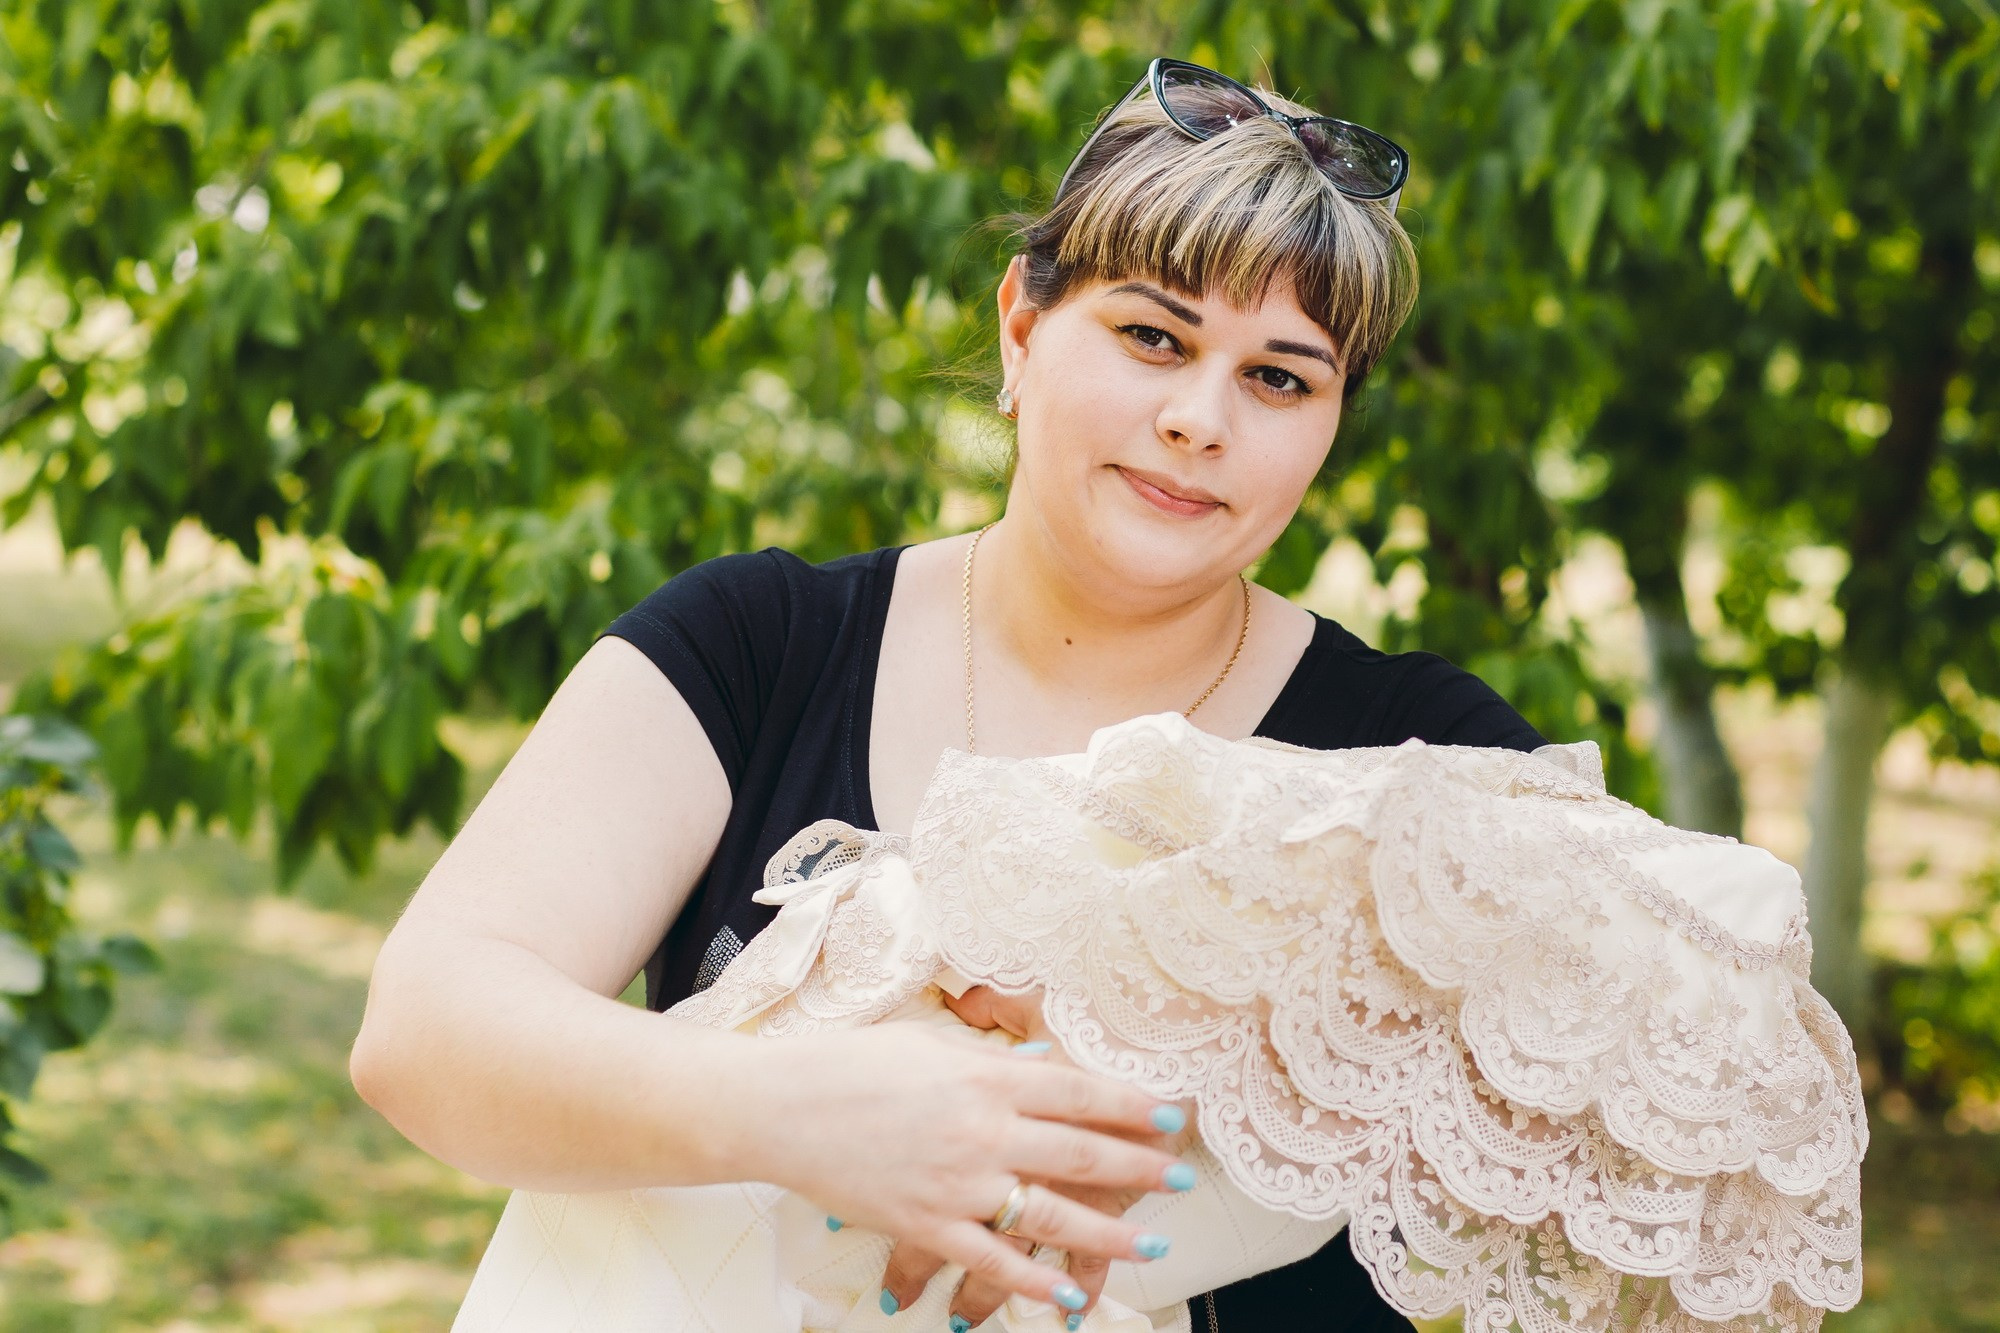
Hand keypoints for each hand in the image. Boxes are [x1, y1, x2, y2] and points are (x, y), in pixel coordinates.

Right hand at [878, 987, 1185, 1326]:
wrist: (780, 1107)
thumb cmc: (850, 1064)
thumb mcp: (928, 1043)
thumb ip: (989, 1057)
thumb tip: (1041, 1064)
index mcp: (983, 1075)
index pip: (1077, 1090)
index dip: (1129, 1104)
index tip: (1168, 1115)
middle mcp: (982, 1129)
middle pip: (1080, 1151)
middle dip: (1139, 1166)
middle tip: (1181, 1177)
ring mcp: (956, 1183)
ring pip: (1051, 1214)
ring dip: (1108, 1232)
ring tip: (1150, 1243)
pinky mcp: (926, 1225)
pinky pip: (993, 1262)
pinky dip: (1034, 1283)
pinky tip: (1068, 1297)